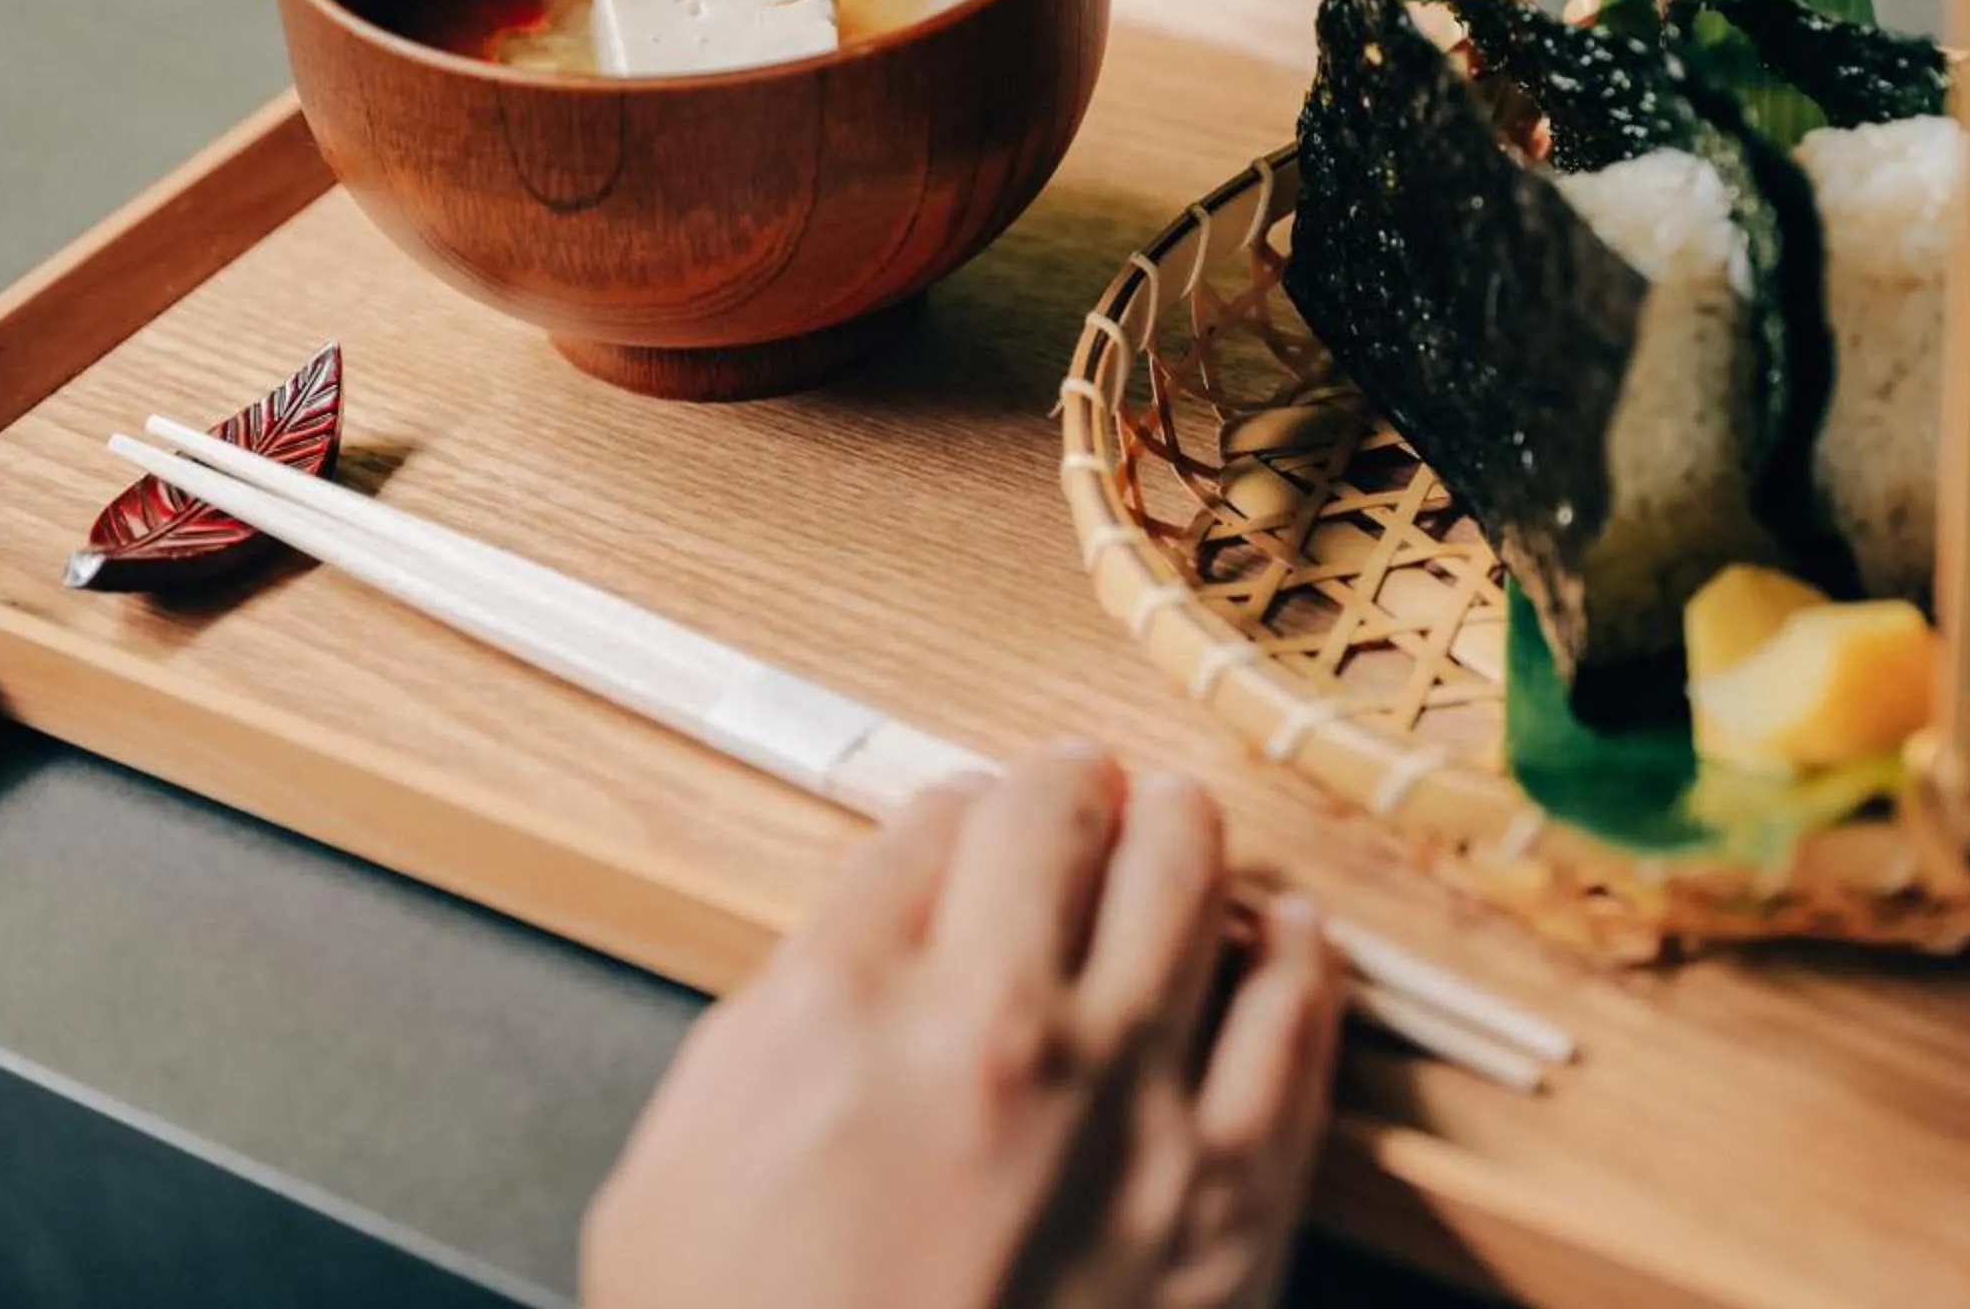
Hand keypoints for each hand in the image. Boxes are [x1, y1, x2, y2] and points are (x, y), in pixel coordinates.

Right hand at [584, 748, 1342, 1308]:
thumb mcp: (677, 1183)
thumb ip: (773, 1035)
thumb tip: (848, 959)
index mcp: (842, 1013)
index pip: (921, 829)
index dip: (950, 809)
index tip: (967, 816)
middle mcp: (994, 1027)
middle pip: (1056, 822)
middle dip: (1067, 787)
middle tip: (1083, 779)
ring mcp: (1132, 1101)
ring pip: (1188, 881)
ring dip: (1182, 831)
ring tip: (1182, 818)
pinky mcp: (1235, 1189)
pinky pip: (1293, 1019)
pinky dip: (1292, 954)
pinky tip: (1286, 933)